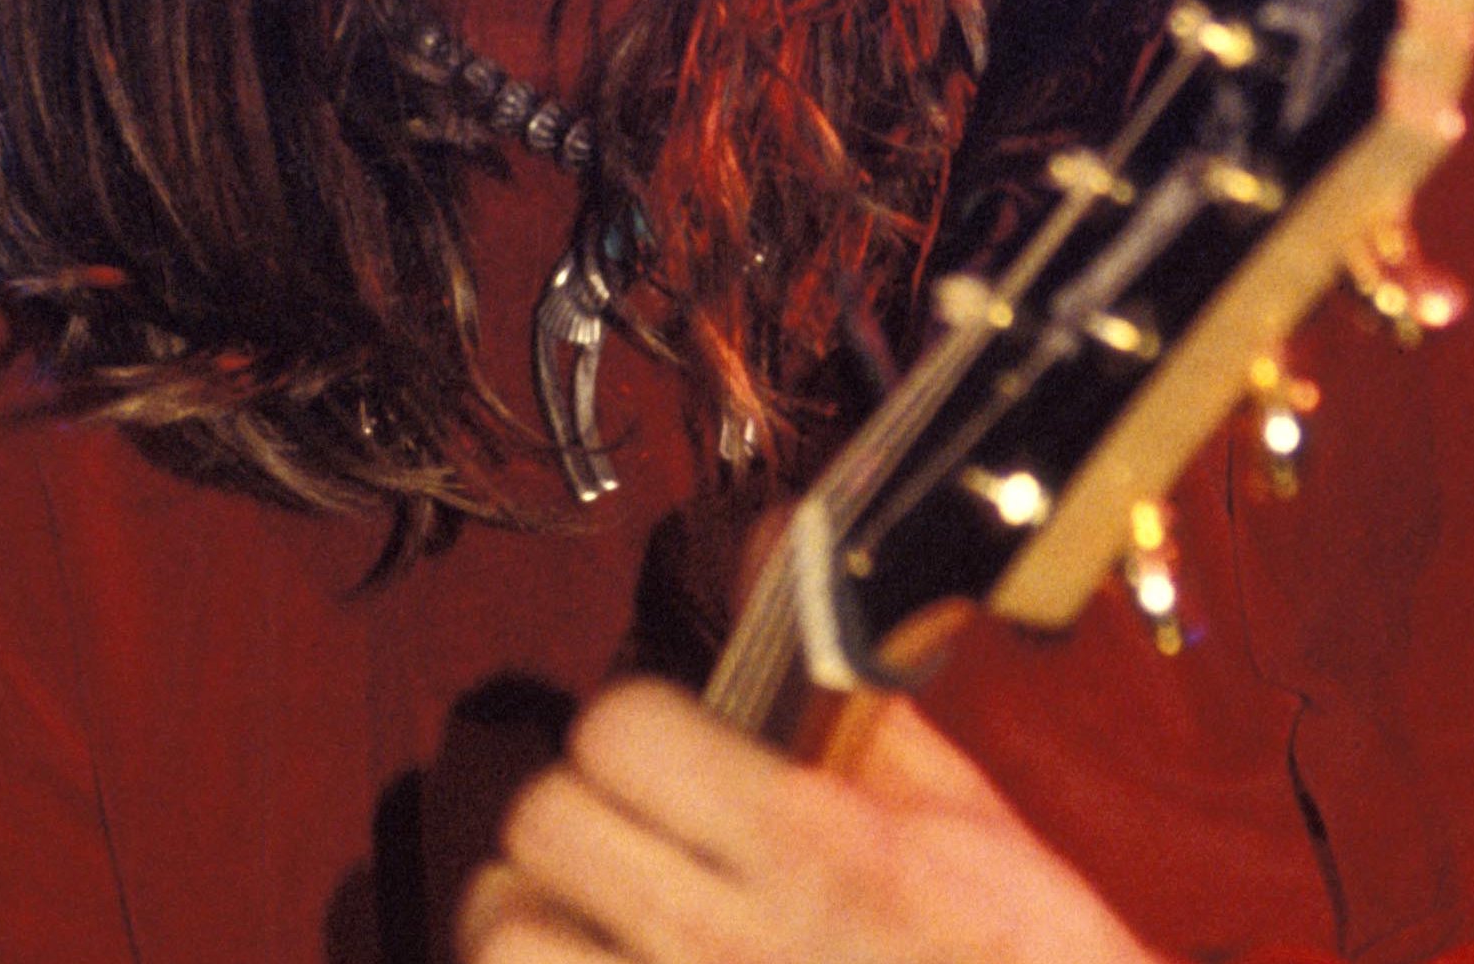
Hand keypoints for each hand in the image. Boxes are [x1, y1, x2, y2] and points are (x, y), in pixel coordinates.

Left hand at [456, 678, 1170, 963]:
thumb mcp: (968, 820)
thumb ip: (855, 686)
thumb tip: (774, 548)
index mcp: (813, 845)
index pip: (619, 728)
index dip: (633, 726)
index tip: (665, 749)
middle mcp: (728, 943)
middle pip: (539, 825)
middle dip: (573, 822)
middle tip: (623, 839)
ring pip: (505, 943)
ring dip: (535, 930)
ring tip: (590, 932)